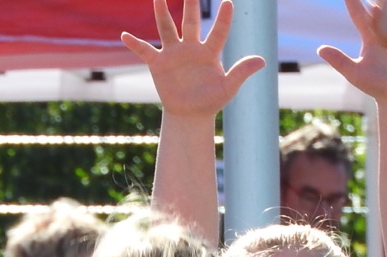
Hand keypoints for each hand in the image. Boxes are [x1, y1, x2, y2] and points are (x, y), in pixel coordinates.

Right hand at [122, 0, 263, 118]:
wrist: (190, 115)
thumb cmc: (211, 100)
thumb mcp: (228, 88)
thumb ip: (241, 72)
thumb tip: (262, 61)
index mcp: (209, 52)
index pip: (218, 32)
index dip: (224, 19)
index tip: (228, 2)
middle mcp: (191, 47)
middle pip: (190, 20)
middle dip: (190, 3)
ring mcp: (174, 54)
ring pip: (167, 28)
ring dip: (161, 12)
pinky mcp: (159, 64)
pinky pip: (145, 51)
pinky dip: (135, 44)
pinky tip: (124, 35)